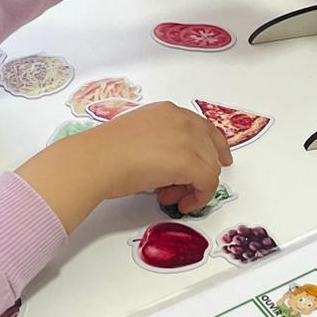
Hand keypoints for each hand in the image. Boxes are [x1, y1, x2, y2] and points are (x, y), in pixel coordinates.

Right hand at [16, 102, 231, 231]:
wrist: (95, 161)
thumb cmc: (105, 153)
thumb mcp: (139, 137)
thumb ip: (162, 143)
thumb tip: (172, 164)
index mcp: (168, 111)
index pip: (203, 127)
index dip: (215, 146)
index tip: (221, 162)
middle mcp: (182, 120)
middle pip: (210, 148)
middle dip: (201, 172)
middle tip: (181, 191)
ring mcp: (188, 139)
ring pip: (211, 167)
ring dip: (196, 187)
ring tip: (172, 197)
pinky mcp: (190, 161)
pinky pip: (208, 182)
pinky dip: (200, 197)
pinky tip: (182, 204)